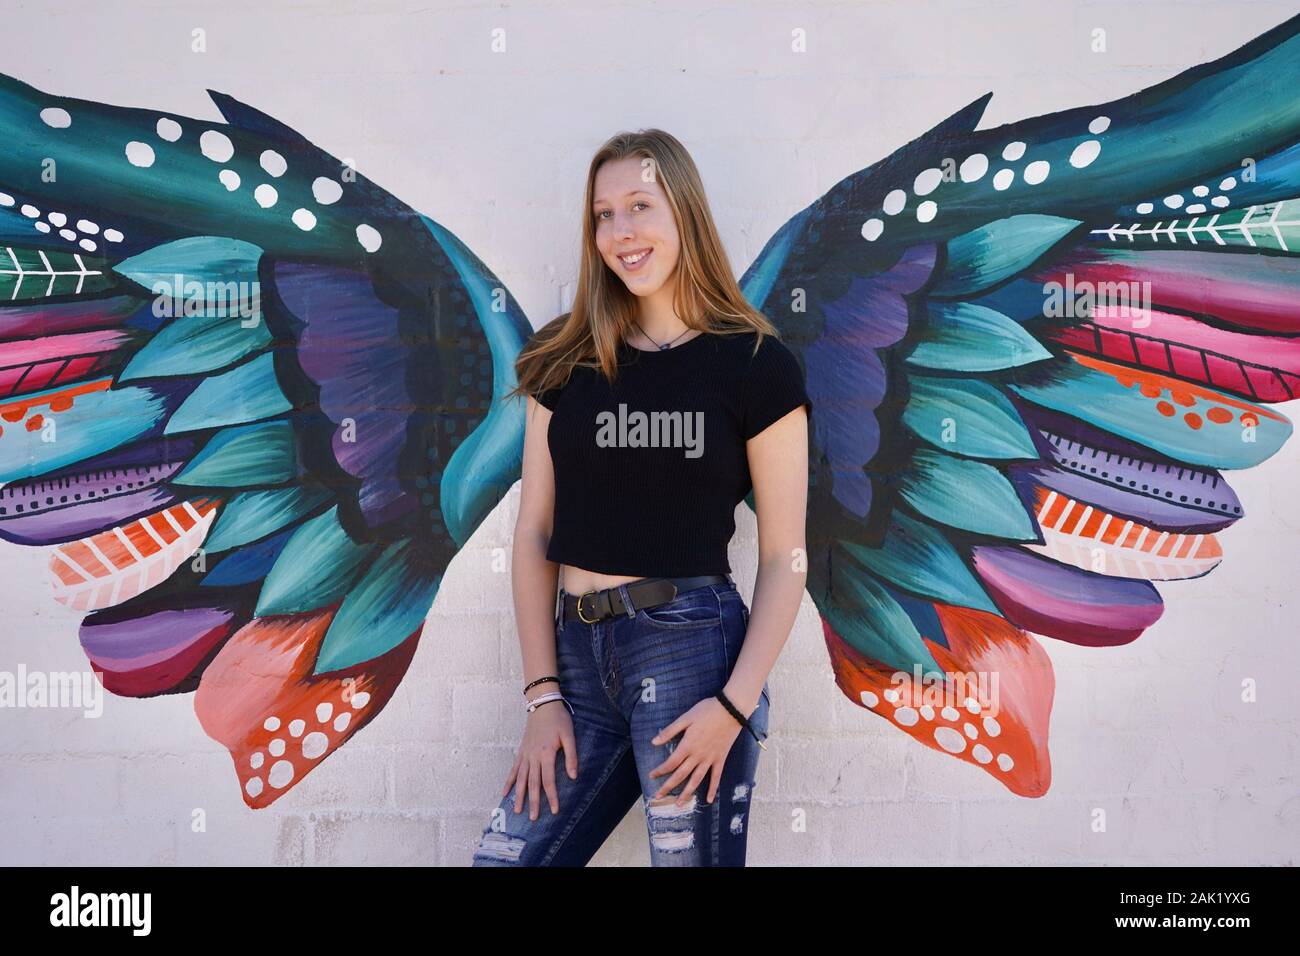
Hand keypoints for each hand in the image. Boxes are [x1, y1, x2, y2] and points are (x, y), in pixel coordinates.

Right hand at [501, 701, 577, 820]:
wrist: (543, 704)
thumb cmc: (558, 719)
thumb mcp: (569, 736)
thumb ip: (571, 756)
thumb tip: (574, 776)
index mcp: (546, 754)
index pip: (548, 780)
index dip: (552, 797)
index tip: (554, 810)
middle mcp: (533, 757)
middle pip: (533, 783)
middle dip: (533, 802)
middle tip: (533, 818)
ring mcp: (525, 755)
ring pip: (521, 779)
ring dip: (519, 796)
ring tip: (517, 811)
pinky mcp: (521, 751)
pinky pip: (513, 769)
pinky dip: (509, 781)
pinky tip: (504, 793)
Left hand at [648, 696, 744, 805]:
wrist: (730, 710)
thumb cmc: (706, 711)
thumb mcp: (685, 718)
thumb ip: (670, 731)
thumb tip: (653, 742)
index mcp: (687, 745)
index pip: (671, 763)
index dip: (660, 770)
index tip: (651, 776)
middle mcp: (697, 756)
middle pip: (681, 775)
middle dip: (668, 787)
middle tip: (658, 796)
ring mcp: (710, 759)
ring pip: (696, 780)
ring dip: (687, 793)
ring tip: (679, 804)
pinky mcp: (720, 759)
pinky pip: (716, 777)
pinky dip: (713, 789)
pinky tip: (709, 800)